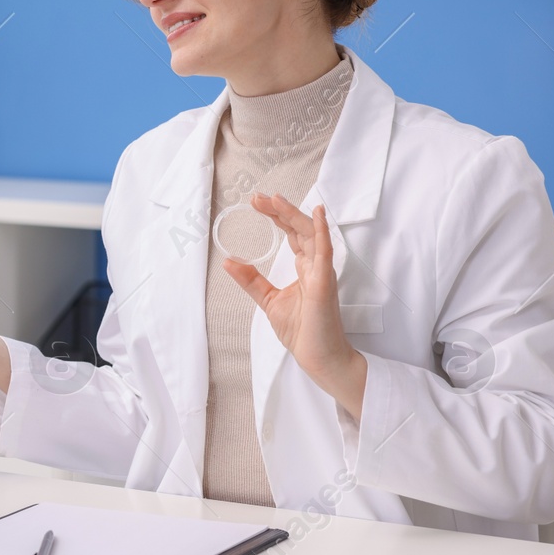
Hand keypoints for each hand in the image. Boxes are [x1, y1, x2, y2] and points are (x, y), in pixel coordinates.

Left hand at [220, 192, 366, 419]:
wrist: (318, 357)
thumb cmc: (302, 331)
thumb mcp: (269, 300)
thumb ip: (251, 280)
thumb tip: (229, 261)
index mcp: (304, 269)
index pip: (291, 234)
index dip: (277, 216)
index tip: (258, 202)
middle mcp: (315, 266)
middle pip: (299, 229)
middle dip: (280, 211)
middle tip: (259, 197)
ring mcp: (321, 273)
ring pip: (310, 234)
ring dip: (293, 215)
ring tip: (276, 200)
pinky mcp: (324, 284)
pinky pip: (324, 252)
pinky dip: (321, 232)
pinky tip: (317, 215)